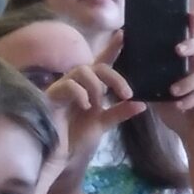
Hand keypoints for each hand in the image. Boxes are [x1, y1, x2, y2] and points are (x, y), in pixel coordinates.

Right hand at [45, 33, 143, 159]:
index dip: (112, 48)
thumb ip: (119, 112)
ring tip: (97, 105)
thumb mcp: (102, 124)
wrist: (58, 158)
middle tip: (127, 93)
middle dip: (114, 77)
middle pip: (96, 66)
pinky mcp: (51, 97)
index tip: (124, 34)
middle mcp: (76, 85)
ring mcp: (62, 90)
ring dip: (96, 86)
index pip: (101, 64)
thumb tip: (142, 104)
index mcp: (89, 88)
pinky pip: (67, 85)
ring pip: (82, 71)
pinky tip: (86, 106)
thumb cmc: (76, 139)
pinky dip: (80, 93)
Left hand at [156, 15, 193, 149]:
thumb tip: (131, 71)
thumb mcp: (161, 98)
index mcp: (193, 67)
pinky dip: (192, 99)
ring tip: (173, 91)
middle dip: (192, 44)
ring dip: (188, 81)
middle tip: (177, 49)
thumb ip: (152, 84)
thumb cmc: (181, 117)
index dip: (193, 28)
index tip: (189, 13)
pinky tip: (181, 105)